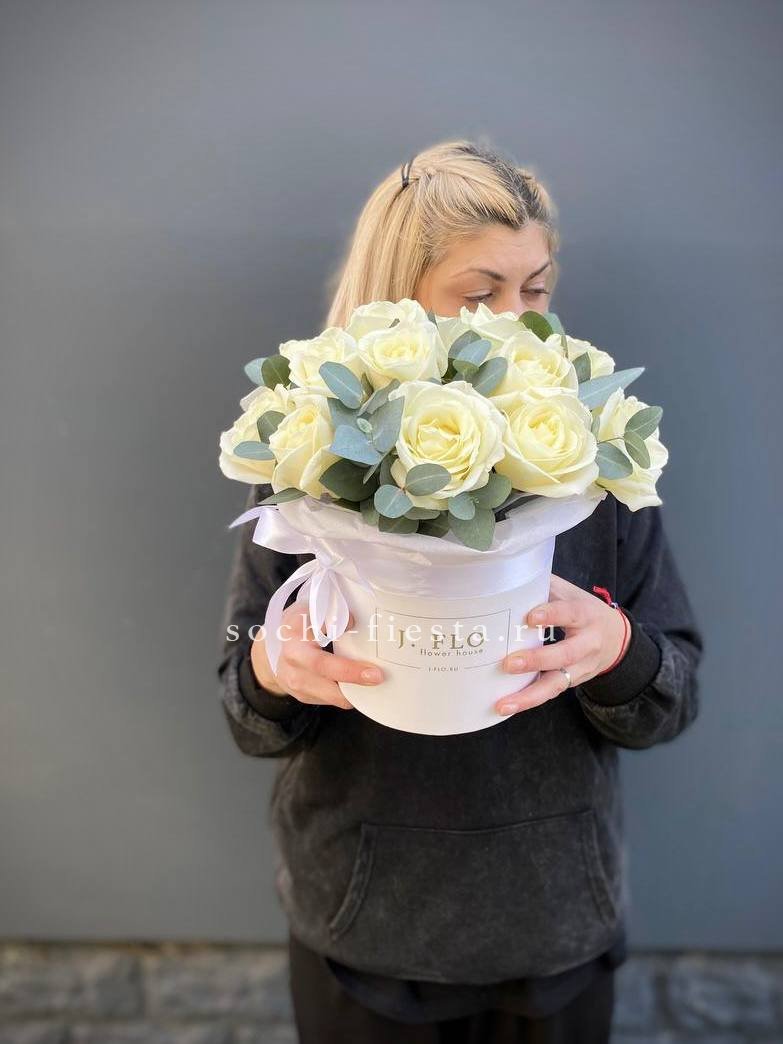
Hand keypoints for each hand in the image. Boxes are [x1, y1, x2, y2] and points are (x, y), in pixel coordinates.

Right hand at [250, 602, 383, 710]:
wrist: (269, 651)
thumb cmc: (295, 627)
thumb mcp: (307, 613)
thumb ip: (329, 616)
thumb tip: (355, 622)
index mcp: (294, 646)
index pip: (321, 662)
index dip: (347, 668)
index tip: (371, 667)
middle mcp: (293, 670)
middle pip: (328, 684)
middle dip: (354, 681)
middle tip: (378, 677)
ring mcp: (298, 687)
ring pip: (333, 697)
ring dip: (355, 690)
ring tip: (374, 679)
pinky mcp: (305, 698)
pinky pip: (332, 700)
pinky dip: (348, 693)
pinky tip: (357, 681)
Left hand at [494, 574, 629, 715]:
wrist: (617, 639)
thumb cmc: (582, 610)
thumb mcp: (570, 593)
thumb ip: (544, 586)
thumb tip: (508, 575)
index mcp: (585, 614)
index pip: (569, 613)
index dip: (551, 615)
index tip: (529, 618)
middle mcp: (587, 643)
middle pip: (565, 655)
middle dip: (537, 660)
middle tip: (508, 663)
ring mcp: (581, 667)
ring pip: (557, 683)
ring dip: (529, 695)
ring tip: (503, 704)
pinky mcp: (572, 682)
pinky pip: (551, 692)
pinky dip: (529, 700)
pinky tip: (506, 706)